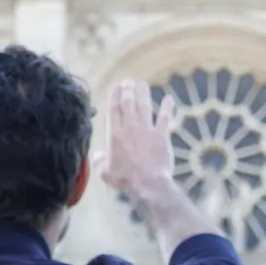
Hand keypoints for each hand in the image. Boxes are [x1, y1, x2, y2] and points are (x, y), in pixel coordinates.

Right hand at [94, 79, 176, 200]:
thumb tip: (96, 155)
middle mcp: (130, 127)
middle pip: (128, 103)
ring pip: (144, 106)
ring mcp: (147, 130)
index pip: (113, 109)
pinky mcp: (162, 135)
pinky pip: (165, 117)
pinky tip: (169, 99)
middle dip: (128, 89)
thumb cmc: (125, 180)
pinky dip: (167, 107)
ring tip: (142, 84)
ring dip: (143, 93)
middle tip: (128, 81)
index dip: (114, 95)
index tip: (115, 85)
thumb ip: (98, 162)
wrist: (148, 184)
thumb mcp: (105, 173)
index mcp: (115, 134)